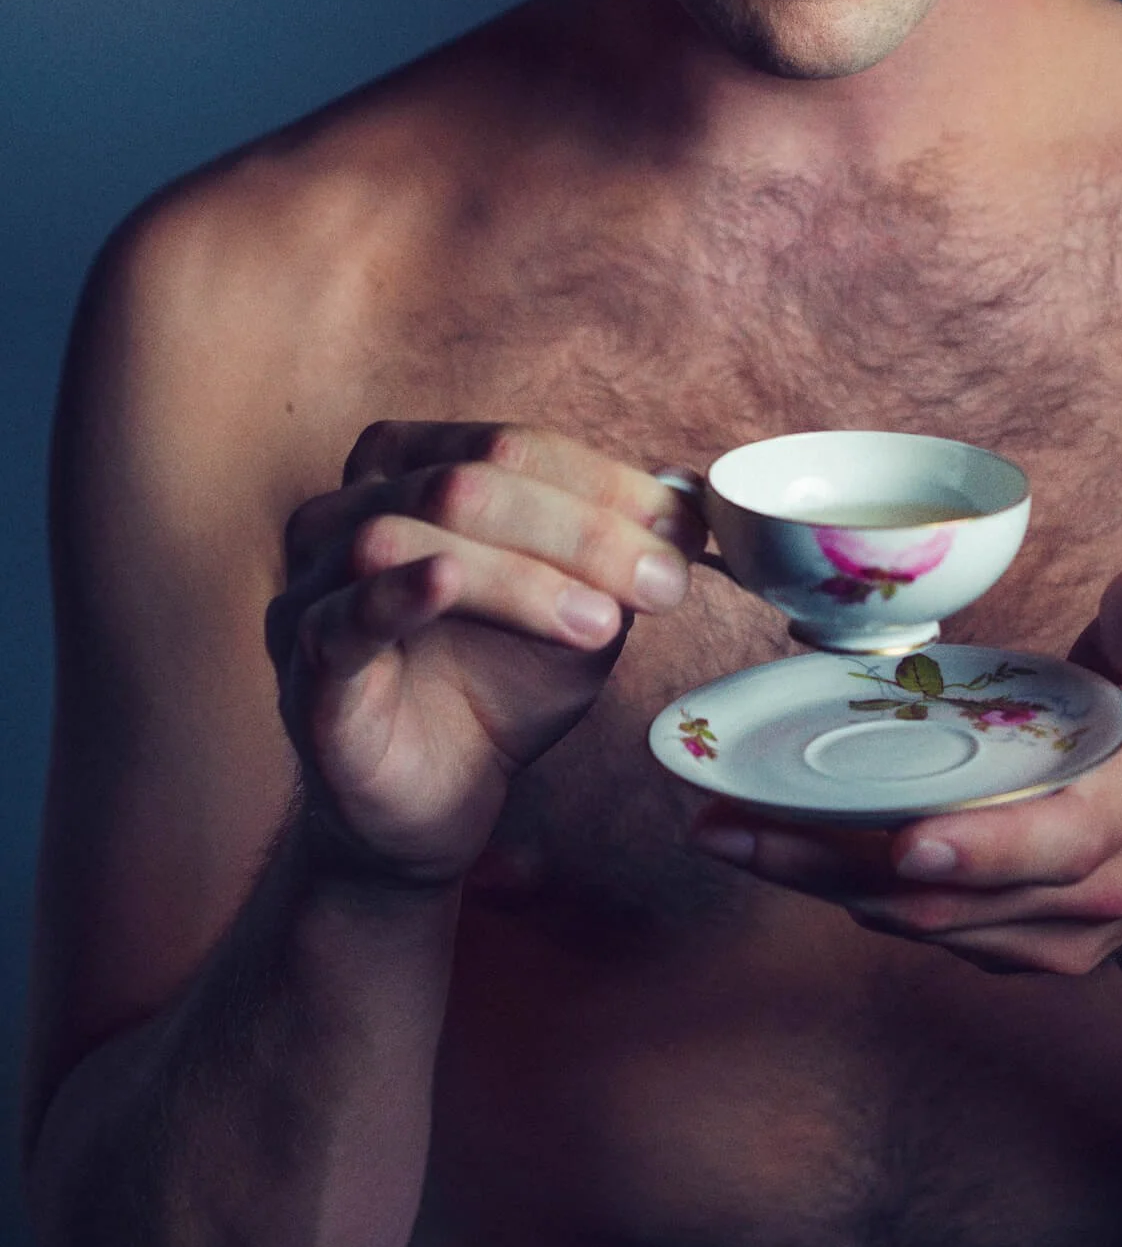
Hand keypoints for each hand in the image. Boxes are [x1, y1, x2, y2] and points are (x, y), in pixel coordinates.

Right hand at [268, 422, 703, 888]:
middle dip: (580, 530)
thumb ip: (620, 549)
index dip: (606, 483)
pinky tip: (447, 584)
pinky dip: (398, 593)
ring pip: (403, 534)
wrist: (437, 802)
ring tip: (598, 622)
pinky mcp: (307, 668)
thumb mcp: (580, 604)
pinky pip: (343, 617)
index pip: (512, 444)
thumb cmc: (499, 684)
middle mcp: (346, 511)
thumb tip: (690, 498)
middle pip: (466, 480)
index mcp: (409, 470)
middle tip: (661, 583)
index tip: (682, 531)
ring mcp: (315, 587)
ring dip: (518, 573)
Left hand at [691, 566, 1121, 974]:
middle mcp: (1092, 888)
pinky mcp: (1011, 953)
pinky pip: (920, 930)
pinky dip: (846, 894)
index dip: (981, 849)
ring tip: (725, 833)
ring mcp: (1049, 934)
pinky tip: (777, 853)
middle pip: (953, 898)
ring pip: (921, 924)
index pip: (1057, 842)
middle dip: (835, 868)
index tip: (904, 840)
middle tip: (734, 828)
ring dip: (816, 883)